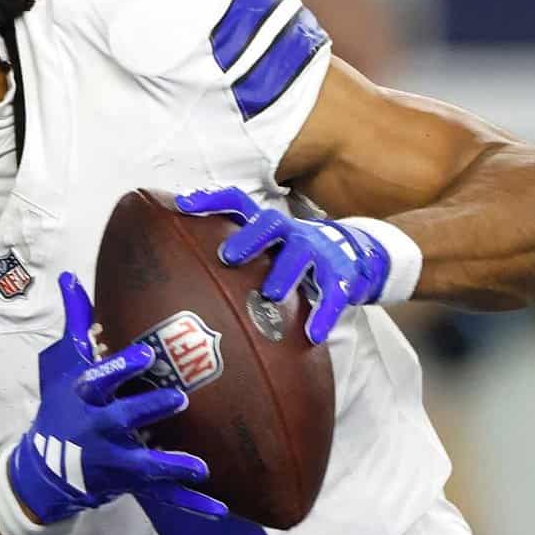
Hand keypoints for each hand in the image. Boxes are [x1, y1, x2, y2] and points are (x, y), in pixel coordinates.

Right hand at [6, 271, 224, 524]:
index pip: (100, 380)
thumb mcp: (63, 365)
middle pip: (122, 419)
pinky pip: (163, 496)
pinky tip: (220, 510)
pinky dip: (191, 504)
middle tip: (180, 397)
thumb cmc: (61, 407)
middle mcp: (97, 428)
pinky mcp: (129, 484)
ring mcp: (114, 460)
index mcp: (85, 396)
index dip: (120, 368)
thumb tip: (68, 276)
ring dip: (171, 465)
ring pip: (144, 465)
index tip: (146, 354)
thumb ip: (76, 322)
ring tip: (199, 467)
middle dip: (148, 410)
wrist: (44, 470)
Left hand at [176, 187, 390, 342]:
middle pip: (269, 225)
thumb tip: (180, 273)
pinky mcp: (340, 276)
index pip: (237, 203)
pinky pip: (333, 295)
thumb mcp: (267, 251)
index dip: (211, 201)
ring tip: (271, 294)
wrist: (353, 256)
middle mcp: (291, 233)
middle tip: (228, 257)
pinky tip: (313, 334)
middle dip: (250, 238)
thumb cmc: (293, 258)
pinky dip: (324, 315)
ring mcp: (317, 252)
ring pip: (300, 257)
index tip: (182, 204)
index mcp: (268, 225)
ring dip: (286, 274)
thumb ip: (235, 258)